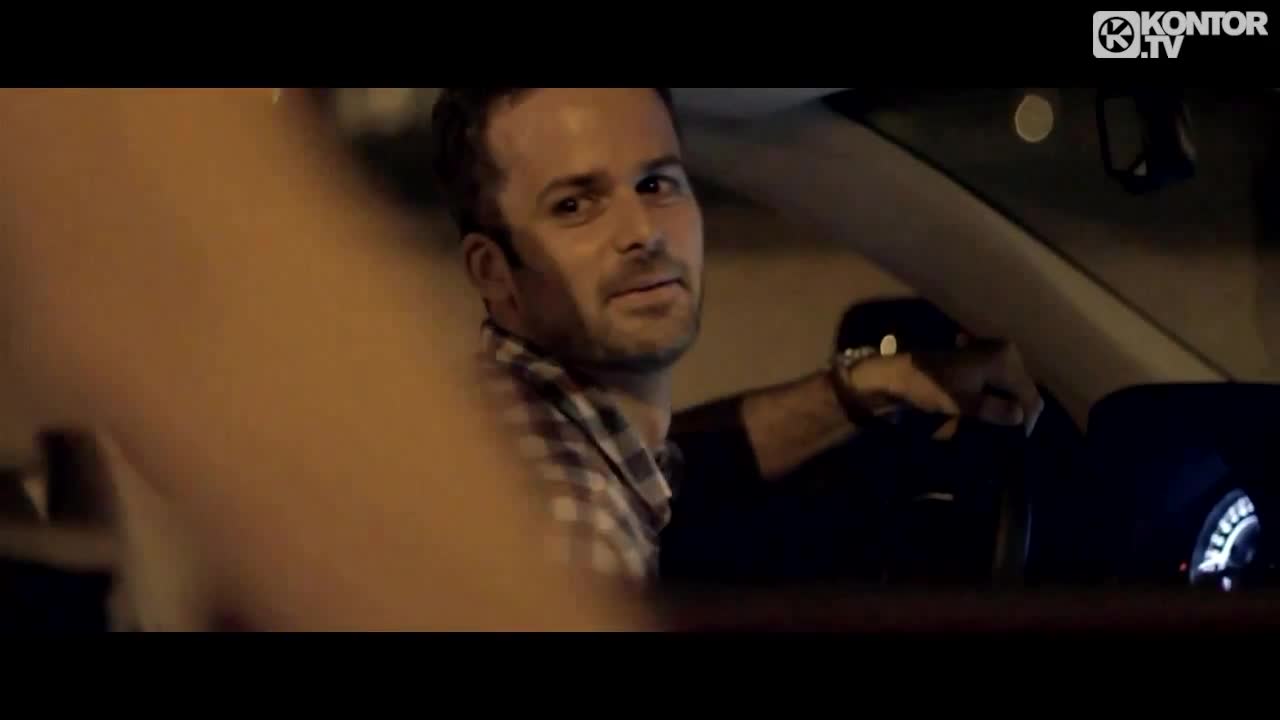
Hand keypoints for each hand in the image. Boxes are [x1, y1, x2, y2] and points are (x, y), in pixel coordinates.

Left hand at [843, 338, 1044, 437]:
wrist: (897, 374)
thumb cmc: (929, 387)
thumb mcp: (962, 403)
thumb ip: (993, 410)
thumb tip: (1021, 418)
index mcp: (1004, 359)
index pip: (1030, 395)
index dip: (1027, 419)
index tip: (1017, 441)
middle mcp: (1003, 351)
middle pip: (1023, 388)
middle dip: (1017, 411)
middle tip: (1005, 434)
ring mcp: (991, 353)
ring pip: (1011, 386)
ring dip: (1005, 405)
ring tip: (995, 425)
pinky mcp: (979, 359)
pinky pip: (998, 381)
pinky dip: (994, 396)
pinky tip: (984, 409)